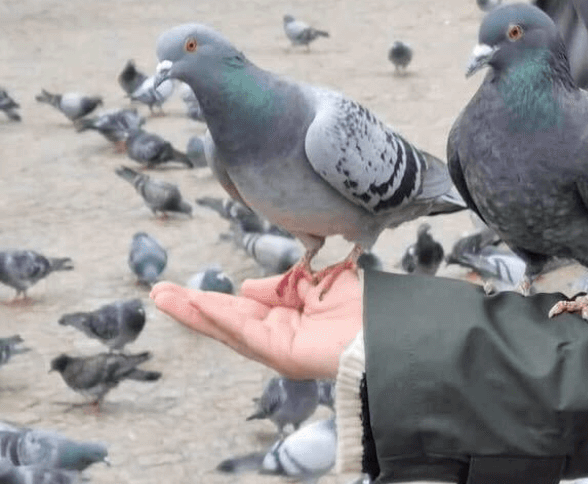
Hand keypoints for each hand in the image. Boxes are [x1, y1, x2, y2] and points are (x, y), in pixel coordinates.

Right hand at [150, 270, 362, 379]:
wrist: (382, 328)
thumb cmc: (356, 307)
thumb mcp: (314, 283)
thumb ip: (281, 285)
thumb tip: (246, 288)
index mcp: (280, 320)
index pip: (237, 309)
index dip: (209, 299)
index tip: (179, 289)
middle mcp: (272, 336)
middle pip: (222, 320)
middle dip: (189, 307)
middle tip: (157, 293)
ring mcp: (273, 346)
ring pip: (226, 327)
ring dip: (194, 312)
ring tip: (165, 298)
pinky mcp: (279, 353)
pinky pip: (245, 333)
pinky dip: (222, 319)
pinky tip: (200, 306)